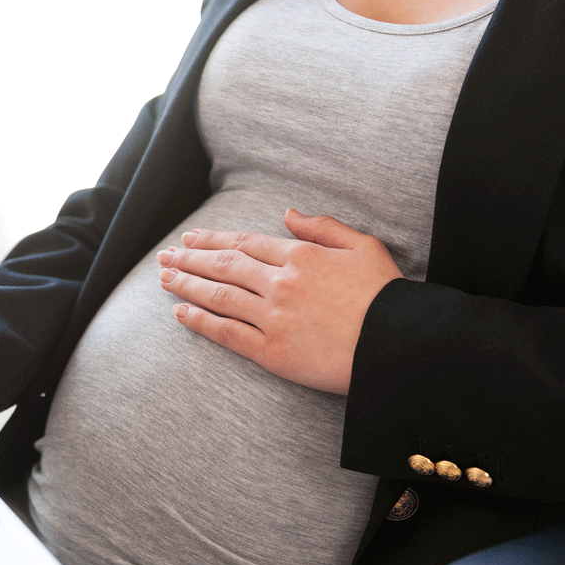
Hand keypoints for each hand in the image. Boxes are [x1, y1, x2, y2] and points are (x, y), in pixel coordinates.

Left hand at [157, 209, 402, 393]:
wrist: (400, 346)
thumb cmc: (387, 296)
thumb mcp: (364, 246)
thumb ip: (323, 227)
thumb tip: (288, 213)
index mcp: (300, 256)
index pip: (244, 243)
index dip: (213, 240)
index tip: (191, 239)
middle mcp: (280, 283)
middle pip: (223, 266)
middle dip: (190, 259)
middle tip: (166, 256)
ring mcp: (273, 318)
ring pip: (219, 296)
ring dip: (187, 285)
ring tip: (164, 278)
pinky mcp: (272, 351)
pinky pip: (226, 333)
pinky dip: (200, 321)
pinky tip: (180, 313)